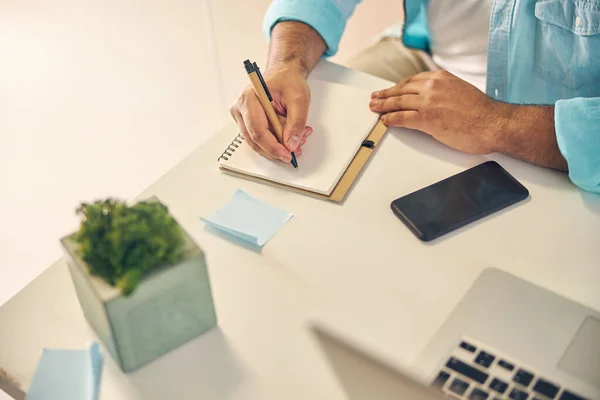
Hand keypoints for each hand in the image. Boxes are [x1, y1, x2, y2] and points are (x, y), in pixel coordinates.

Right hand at [230, 68, 312, 161]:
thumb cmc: (288, 80)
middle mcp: (240, 108)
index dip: (272, 146)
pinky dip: (276, 141)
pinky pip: (260, 138)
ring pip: (258, 142)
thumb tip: (291, 144)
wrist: (284, 73)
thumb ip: (296, 122)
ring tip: (298, 139)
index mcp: (249, 98)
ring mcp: (242, 117)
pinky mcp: (248, 122)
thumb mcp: (299, 98)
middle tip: (296, 150)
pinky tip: (290, 136)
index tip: (287, 154)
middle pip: (255, 140)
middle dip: (277, 148)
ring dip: (278, 145)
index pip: (257, 131)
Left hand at [369, 70, 509, 153]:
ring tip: (374, 108)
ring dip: (383, 106)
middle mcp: (433, 87)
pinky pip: (402, 118)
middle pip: (402, 89)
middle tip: (375, 98)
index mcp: (442, 78)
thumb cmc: (483, 113)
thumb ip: (445, 91)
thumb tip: (434, 100)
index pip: (412, 80)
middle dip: (386, 94)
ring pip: (398, 102)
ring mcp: (428, 102)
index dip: (398, 86)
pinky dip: (390, 119)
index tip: (391, 89)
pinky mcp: (426, 119)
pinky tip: (384, 120)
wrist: (493, 123)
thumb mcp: (461, 91)